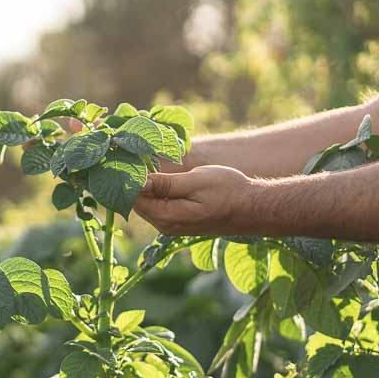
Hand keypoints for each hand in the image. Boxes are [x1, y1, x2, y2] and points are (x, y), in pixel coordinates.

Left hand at [134, 165, 256, 235]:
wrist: (253, 208)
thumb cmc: (228, 191)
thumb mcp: (196, 181)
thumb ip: (165, 183)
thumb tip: (136, 181)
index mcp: (166, 217)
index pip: (132, 197)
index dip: (126, 176)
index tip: (125, 154)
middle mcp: (164, 226)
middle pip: (136, 201)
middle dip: (132, 179)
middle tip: (131, 151)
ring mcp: (170, 225)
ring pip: (146, 202)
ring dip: (143, 183)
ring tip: (142, 157)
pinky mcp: (177, 221)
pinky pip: (157, 204)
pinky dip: (154, 189)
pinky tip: (158, 172)